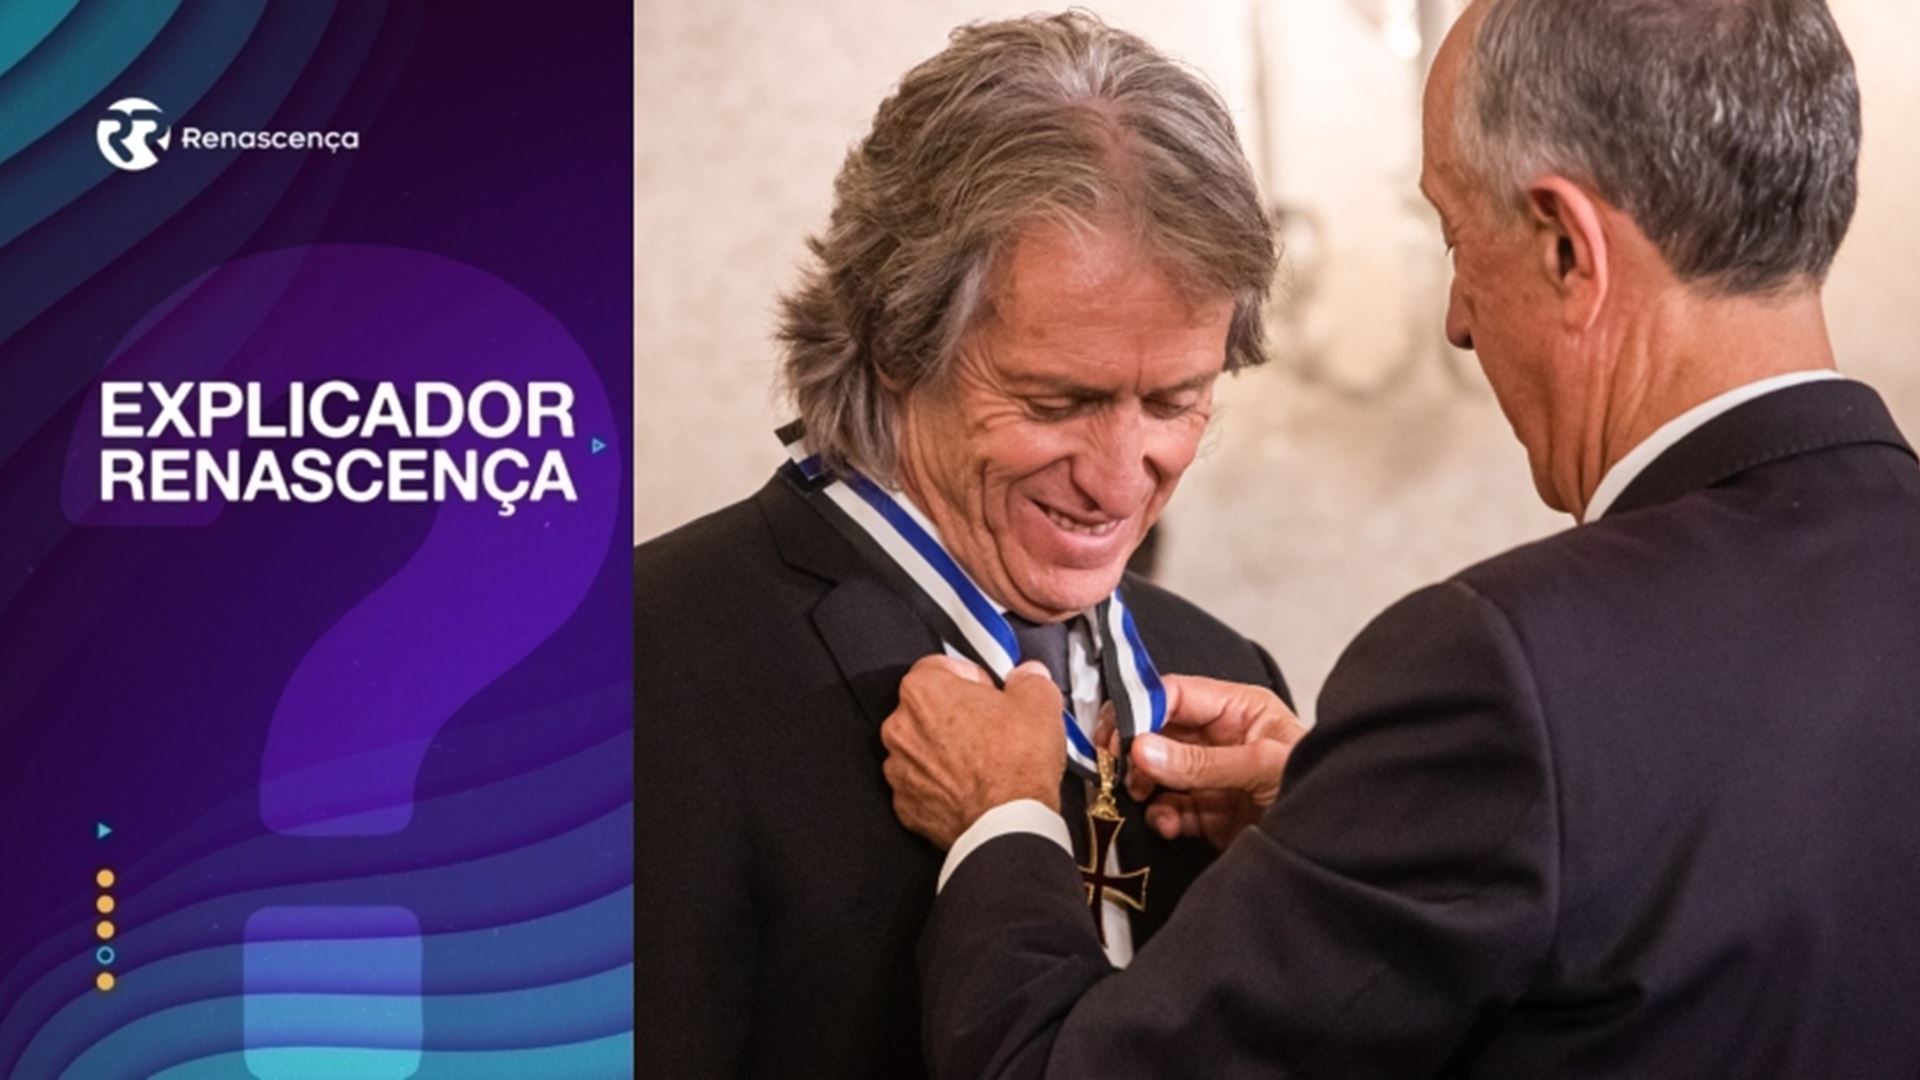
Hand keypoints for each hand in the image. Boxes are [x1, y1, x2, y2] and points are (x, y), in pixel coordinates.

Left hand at [881, 656, 1065, 848]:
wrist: (1009, 824)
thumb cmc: (1015, 766)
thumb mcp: (1040, 701)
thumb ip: (1029, 678)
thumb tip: (1027, 677)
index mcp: (924, 691)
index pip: (941, 666)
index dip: (972, 678)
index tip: (990, 692)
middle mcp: (900, 727)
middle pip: (928, 708)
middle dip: (958, 714)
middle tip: (992, 727)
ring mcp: (898, 769)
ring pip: (923, 747)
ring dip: (947, 750)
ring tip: (985, 762)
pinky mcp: (906, 804)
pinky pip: (923, 784)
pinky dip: (942, 785)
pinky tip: (972, 787)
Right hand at [1111, 675, 1306, 848]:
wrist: (1338, 850)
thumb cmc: (1320, 789)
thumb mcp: (1262, 767)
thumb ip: (1201, 761)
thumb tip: (1142, 748)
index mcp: (1238, 710)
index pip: (1175, 694)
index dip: (1140, 708)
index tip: (1115, 733)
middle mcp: (1220, 738)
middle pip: (1158, 731)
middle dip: (1134, 749)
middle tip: (1118, 767)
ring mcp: (1212, 776)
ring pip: (1157, 771)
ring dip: (1142, 784)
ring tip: (1141, 795)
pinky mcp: (1208, 813)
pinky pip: (1170, 808)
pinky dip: (1161, 816)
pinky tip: (1167, 824)